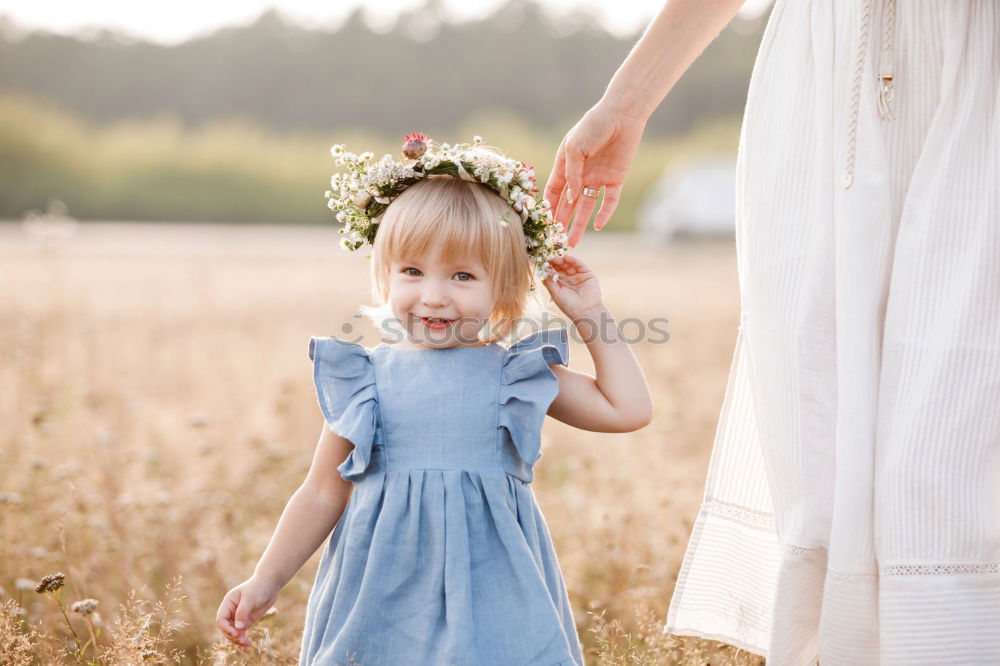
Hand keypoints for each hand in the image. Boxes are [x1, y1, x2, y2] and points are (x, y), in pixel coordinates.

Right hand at [216, 576, 279, 649]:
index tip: (236, 633)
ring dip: (238, 640)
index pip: (221, 619)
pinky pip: (242, 632)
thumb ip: (243, 612)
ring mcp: (238, 617)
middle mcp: (231, 611)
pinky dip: (244, 639)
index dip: (226, 628)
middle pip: (226, 628)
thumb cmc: (258, 587)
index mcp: (228, 603)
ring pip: (234, 632)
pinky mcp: (247, 621)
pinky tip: (248, 646)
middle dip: (233, 636)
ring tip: (247, 645)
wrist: (270, 584)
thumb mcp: (250, 598)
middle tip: (242, 641)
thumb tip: (238, 628)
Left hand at [542, 254, 603, 320]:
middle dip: (555, 262)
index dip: (549, 266)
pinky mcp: (588, 274)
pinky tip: (566, 257)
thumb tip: (542, 271)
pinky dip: (573, 260)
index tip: (542, 261)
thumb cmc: (569, 306)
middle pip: (561, 266)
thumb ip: (549, 282)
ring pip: (570, 264)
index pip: (554, 272)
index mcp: (561, 283)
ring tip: (556, 257)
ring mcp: (579, 275)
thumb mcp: (556, 293)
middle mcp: (570, 278)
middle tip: (548, 257)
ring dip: (563, 260)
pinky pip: (580, 265)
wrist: (586, 312)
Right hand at [543, 100, 646, 247]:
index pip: (553, 190)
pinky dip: (604, 213)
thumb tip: (571, 198)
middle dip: (561, 221)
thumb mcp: (575, 147)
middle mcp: (580, 175)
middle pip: (568, 203)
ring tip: (572, 242)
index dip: (548, 206)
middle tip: (556, 240)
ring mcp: (598, 178)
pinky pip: (609, 201)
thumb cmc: (593, 126)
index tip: (544, 223)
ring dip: (579, 224)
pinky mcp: (616, 180)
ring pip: (586, 207)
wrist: (621, 116)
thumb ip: (571, 173)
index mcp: (566, 165)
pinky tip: (597, 226)